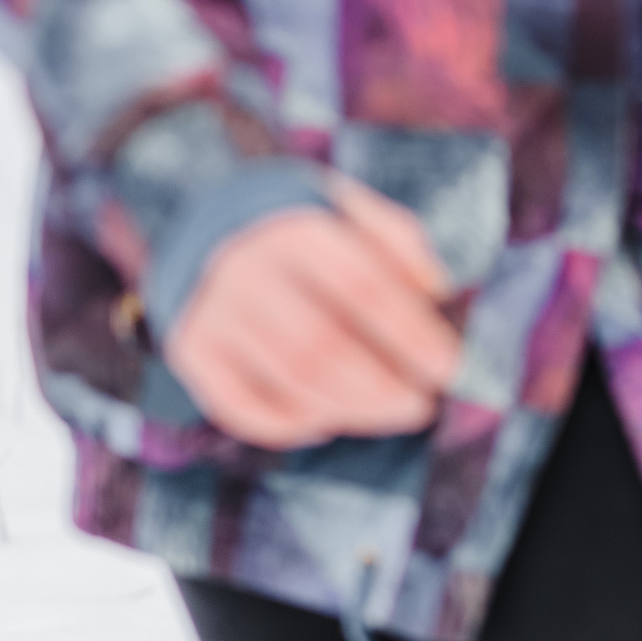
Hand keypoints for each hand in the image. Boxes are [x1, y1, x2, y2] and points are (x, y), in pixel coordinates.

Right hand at [165, 176, 459, 448]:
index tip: (450, 368)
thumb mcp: (354, 214)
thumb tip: (435, 288)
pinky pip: (244, 409)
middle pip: (323, 346)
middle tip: (422, 405)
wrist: (214, 233)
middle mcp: (244, 270)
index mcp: (295, 230)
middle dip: (383, 387)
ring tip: (393, 412)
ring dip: (353, 410)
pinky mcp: (191, 353)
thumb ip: (400, 242)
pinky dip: (294, 426)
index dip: (411, 334)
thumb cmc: (310, 235)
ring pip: (290, 382)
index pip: (362, 287)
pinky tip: (330, 419)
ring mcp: (212, 314)